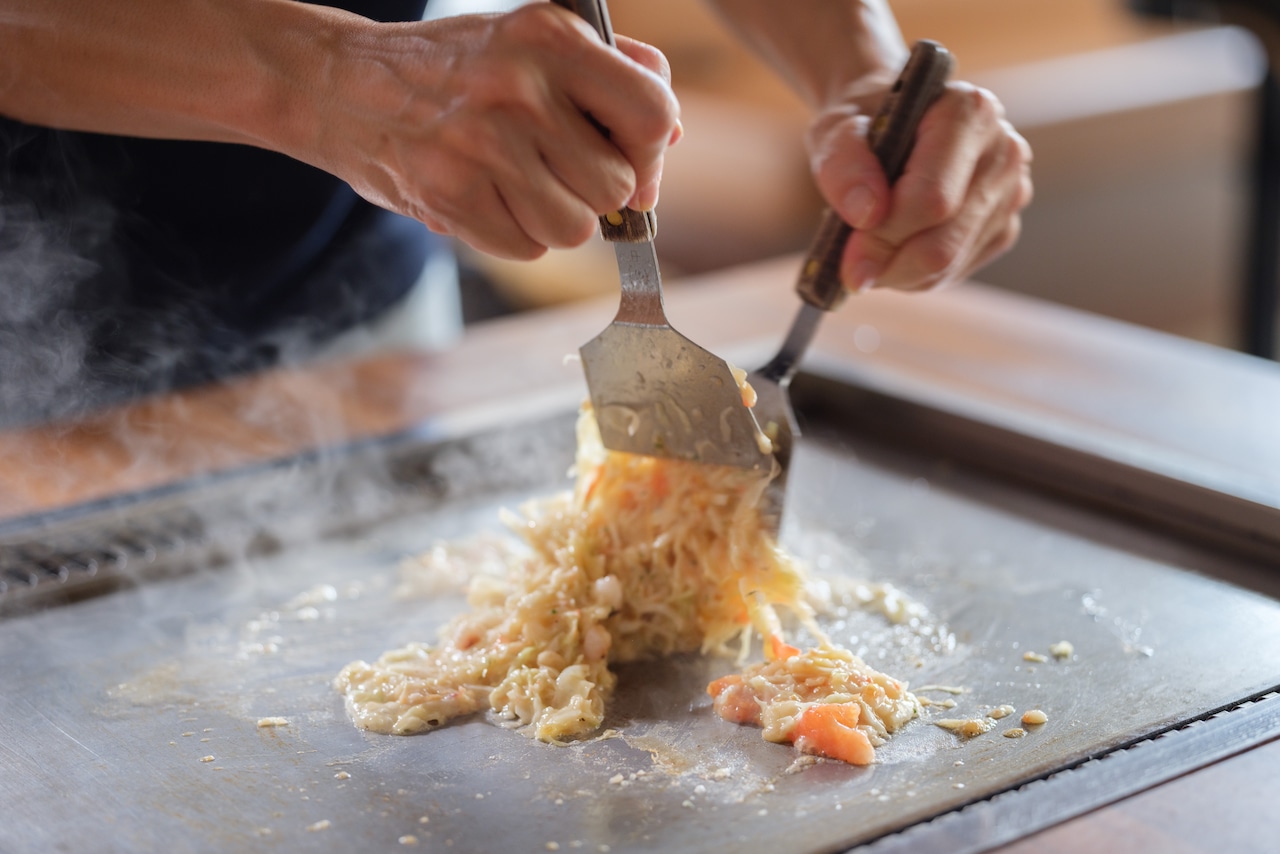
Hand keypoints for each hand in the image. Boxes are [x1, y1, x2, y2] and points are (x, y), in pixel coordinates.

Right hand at [304, 3, 680, 259]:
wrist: (343, 85)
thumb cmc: (457, 68)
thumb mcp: (533, 40)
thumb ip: (613, 73)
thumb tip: (671, 136)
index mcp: (551, 39)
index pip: (652, 114)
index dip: (652, 155)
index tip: (635, 167)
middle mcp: (519, 89)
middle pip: (615, 186)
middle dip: (597, 192)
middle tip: (558, 172)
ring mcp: (481, 145)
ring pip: (575, 228)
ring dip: (556, 219)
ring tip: (519, 184)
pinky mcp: (450, 195)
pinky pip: (527, 248)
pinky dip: (515, 235)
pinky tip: (486, 197)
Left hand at [807, 81, 1032, 291]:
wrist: (887, 128)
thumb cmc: (862, 126)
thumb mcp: (834, 130)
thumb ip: (842, 164)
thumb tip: (867, 214)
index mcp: (970, 112)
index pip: (932, 199)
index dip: (884, 232)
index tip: (848, 242)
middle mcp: (1003, 152)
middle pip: (941, 243)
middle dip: (886, 260)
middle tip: (849, 261)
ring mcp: (1010, 194)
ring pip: (946, 266)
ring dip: (895, 271)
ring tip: (867, 247)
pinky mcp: (1003, 229)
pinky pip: (954, 274)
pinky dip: (913, 275)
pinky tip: (894, 249)